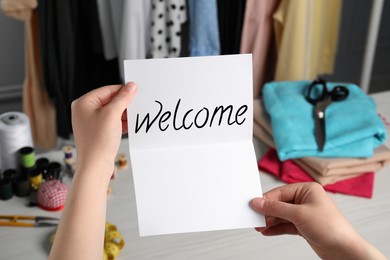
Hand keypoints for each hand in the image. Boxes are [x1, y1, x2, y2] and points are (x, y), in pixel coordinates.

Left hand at [71, 82, 136, 180]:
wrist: (95, 166)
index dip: (122, 90)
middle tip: (138, 103)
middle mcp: (85, 112)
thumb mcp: (112, 115)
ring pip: (112, 112)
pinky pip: (112, 123)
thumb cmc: (98, 141)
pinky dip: (122, 123)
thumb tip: (131, 86)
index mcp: (83, 103)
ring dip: (124, 114)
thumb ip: (122, 98)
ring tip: (135, 116)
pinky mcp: (98, 133)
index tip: (136, 90)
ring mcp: (91, 123)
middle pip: (110, 100)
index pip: (107, 90)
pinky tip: (131, 125)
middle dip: (124, 103)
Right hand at [251, 183, 385, 259]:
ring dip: (270, 222)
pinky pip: (286, 225)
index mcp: (308, 189)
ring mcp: (305, 214)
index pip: (281, 192)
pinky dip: (276, 228)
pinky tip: (267, 231)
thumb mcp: (299, 214)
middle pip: (280, 204)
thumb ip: (276, 208)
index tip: (254, 205)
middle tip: (254, 217)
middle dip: (267, 212)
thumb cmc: (331, 227)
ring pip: (282, 216)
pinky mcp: (304, 226)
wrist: (344, 250)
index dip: (266, 199)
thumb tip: (258, 202)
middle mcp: (306, 200)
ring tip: (259, 226)